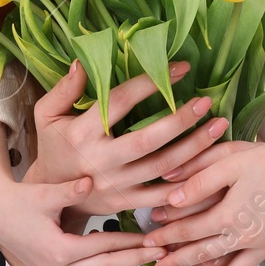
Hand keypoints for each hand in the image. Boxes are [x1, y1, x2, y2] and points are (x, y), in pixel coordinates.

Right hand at [0, 171, 167, 265]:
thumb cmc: (22, 201)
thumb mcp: (45, 194)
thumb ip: (70, 190)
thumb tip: (91, 180)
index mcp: (61, 249)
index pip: (105, 247)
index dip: (132, 243)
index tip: (154, 240)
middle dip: (136, 260)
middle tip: (161, 252)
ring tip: (134, 254)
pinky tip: (108, 265)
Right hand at [24, 59, 229, 217]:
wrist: (50, 198)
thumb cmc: (54, 147)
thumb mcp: (46, 115)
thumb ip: (63, 89)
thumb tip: (83, 62)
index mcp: (83, 132)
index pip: (121, 101)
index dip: (151, 83)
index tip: (181, 68)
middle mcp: (101, 160)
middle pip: (148, 139)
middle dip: (180, 120)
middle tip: (206, 102)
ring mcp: (117, 185)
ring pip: (163, 167)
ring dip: (194, 147)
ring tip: (218, 127)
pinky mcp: (127, 204)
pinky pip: (163, 196)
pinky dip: (189, 184)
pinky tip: (210, 166)